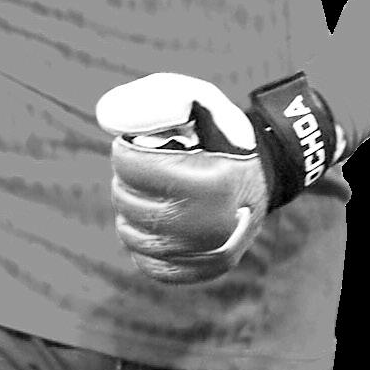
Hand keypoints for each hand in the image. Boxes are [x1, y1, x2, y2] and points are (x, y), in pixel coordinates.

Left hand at [95, 72, 267, 284]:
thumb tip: (110, 121)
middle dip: (125, 180)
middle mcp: (212, 225)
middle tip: (138, 168)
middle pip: (130, 203)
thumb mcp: (196, 98)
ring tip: (148, 192)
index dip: (124, 151)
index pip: (132, 168)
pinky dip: (143, 242)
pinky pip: (149, 264)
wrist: (259, 171)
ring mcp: (210, 253)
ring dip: (130, 211)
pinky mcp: (205, 271)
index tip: (132, 146)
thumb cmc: (217, 131)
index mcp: (211, 181)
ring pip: (134, 237)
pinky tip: (157, 222)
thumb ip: (157, 100)